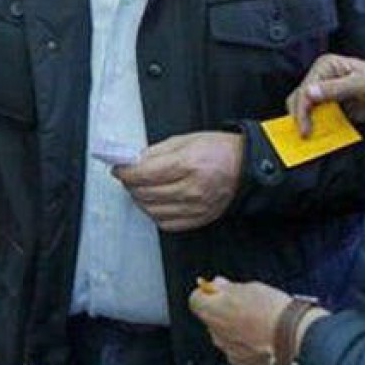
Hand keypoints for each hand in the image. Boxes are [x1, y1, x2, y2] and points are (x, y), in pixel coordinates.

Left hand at [113, 131, 242, 231]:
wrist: (246, 167)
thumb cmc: (219, 150)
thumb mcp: (185, 140)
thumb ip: (155, 153)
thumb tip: (132, 162)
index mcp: (188, 164)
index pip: (144, 174)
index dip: (125, 172)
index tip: (119, 168)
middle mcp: (192, 189)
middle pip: (145, 193)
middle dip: (130, 185)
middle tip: (128, 177)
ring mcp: (196, 207)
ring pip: (152, 211)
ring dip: (140, 200)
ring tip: (141, 189)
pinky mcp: (199, 219)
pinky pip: (166, 223)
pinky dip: (155, 213)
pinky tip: (155, 202)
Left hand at [189, 278, 291, 364]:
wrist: (296, 340)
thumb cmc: (274, 312)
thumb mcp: (251, 288)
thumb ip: (229, 288)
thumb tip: (219, 285)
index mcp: (212, 313)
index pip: (196, 300)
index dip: (208, 294)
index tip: (220, 290)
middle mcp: (217, 336)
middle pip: (213, 321)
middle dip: (226, 314)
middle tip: (247, 308)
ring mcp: (231, 354)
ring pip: (229, 340)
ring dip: (240, 333)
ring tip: (263, 326)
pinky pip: (244, 356)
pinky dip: (252, 349)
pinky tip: (268, 342)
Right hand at [288, 54, 364, 134]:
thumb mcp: (363, 84)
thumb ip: (337, 88)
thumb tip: (309, 93)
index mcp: (325, 67)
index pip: (304, 90)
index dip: (302, 111)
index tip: (306, 131)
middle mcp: (322, 78)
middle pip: (299, 100)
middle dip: (300, 118)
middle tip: (306, 137)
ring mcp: (326, 95)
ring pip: (306, 111)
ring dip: (306, 124)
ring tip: (310, 139)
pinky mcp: (334, 109)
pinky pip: (319, 120)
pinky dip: (317, 129)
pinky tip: (320, 138)